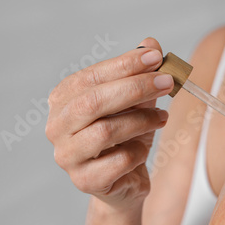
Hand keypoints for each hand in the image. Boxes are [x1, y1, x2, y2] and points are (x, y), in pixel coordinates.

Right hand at [46, 38, 173, 207]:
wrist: (124, 181)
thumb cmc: (126, 137)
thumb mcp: (135, 103)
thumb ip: (139, 74)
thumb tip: (151, 43)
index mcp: (63, 100)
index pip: (91, 77)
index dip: (124, 65)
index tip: (156, 57)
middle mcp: (57, 127)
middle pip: (93, 102)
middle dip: (135, 88)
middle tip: (167, 82)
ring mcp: (67, 156)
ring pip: (105, 131)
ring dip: (142, 120)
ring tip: (163, 117)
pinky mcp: (85, 181)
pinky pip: (118, 161)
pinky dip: (139, 151)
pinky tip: (144, 148)